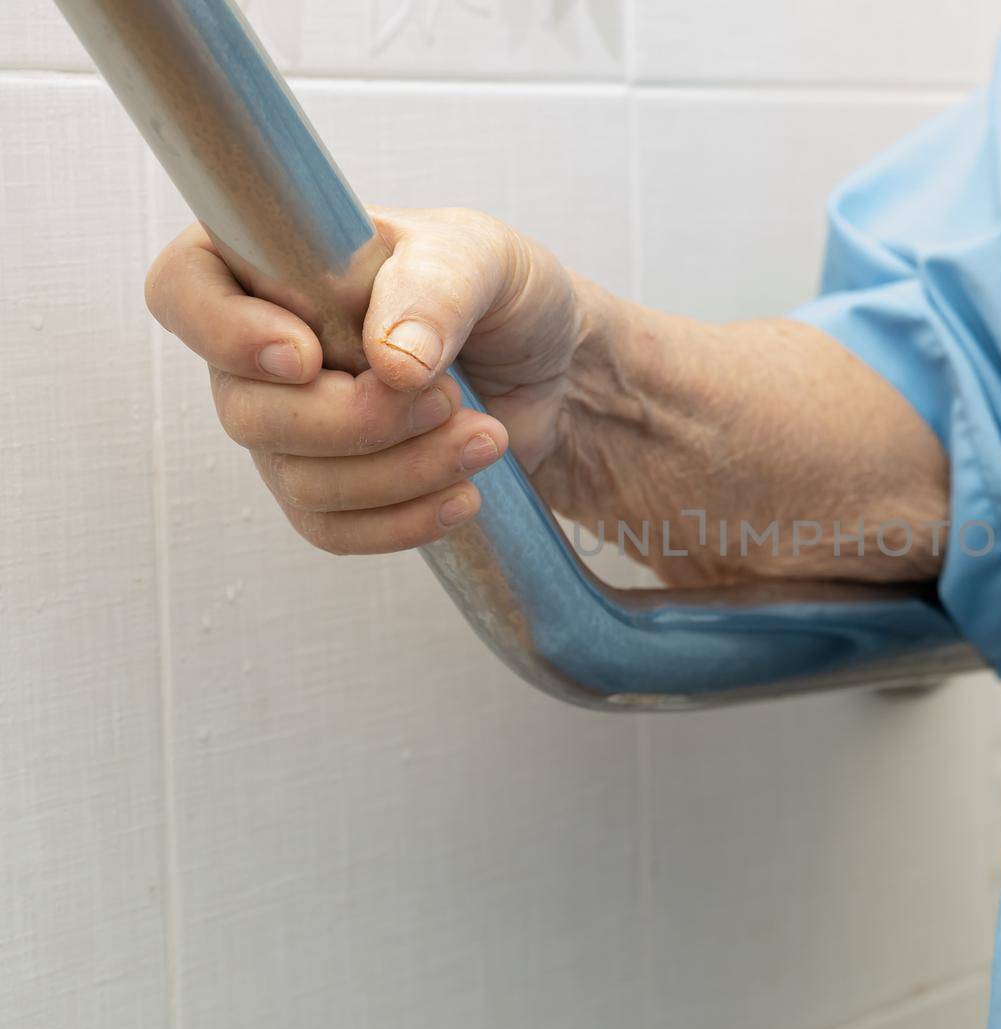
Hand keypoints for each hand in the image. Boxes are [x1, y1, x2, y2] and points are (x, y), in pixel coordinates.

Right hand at [145, 207, 585, 553]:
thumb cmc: (500, 290)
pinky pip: (331, 530)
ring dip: (402, 471)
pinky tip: (464, 496)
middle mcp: (258, 349)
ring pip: (299, 480)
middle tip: (447, 397)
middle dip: (356, 419)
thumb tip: (392, 362)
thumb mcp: (484, 258)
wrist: (550, 366)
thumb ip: (436, 291)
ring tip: (486, 437)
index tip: (309, 356)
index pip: (183, 290)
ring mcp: (288, 425)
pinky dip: (402, 522)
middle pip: (246, 411)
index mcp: (269, 261)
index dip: (225, 334)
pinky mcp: (331, 489)